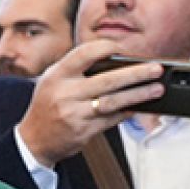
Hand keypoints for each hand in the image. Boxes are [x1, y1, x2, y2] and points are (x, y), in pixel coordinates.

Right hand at [13, 38, 164, 169]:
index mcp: (57, 75)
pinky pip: (111, 119)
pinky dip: (127, 111)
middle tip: (155, 69)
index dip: (108, 47)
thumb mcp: (53, 81)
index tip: (125, 49)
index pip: (86, 53)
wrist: (33, 141)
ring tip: (156, 89)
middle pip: (108, 79)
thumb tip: (116, 61)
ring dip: (138, 94)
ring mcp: (74, 113)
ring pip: (113, 101)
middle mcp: (65, 93)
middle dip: (136, 73)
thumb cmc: (47, 106)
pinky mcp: (83, 130)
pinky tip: (139, 106)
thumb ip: (77, 69)